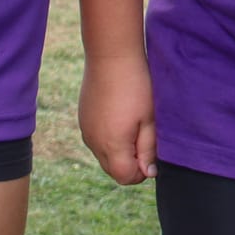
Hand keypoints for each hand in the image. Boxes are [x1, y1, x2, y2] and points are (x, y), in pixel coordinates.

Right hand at [78, 56, 155, 184]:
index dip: (142, 172)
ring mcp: (86, 131)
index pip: (126, 177)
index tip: (152, 151)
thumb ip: (148, 149)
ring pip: (104, 156)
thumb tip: (148, 172)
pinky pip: (96, 141)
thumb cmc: (136, 86)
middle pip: (113, 170)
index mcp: (112, 145)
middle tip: (145, 138)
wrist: (111, 56)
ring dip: (120, 151)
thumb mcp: (149, 119)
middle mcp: (94, 143)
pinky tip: (121, 116)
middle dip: (131, 163)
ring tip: (134, 124)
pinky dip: (109, 139)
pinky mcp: (83, 120)